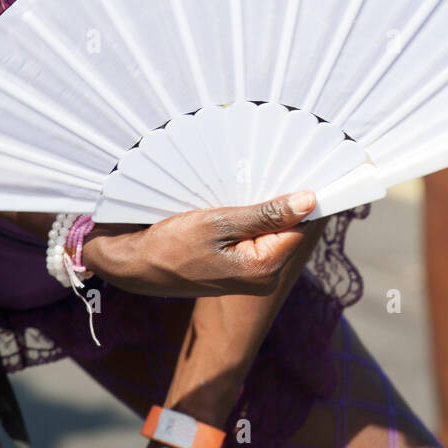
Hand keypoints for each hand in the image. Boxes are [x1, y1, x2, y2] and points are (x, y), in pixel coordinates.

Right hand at [82, 190, 316, 297]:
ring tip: (241, 189)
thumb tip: (309, 201)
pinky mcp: (241, 269)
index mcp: (264, 268)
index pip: (300, 225)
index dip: (299, 198)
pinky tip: (235, 204)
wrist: (139, 266)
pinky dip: (250, 220)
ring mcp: (252, 275)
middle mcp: (264, 277)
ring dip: (261, 209)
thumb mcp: (219, 222)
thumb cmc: (172, 245)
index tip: (297, 171)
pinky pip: (257, 238)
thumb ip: (265, 214)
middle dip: (278, 202)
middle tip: (262, 174)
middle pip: (288, 229)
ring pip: (272, 232)